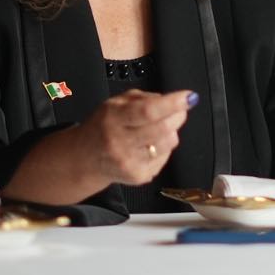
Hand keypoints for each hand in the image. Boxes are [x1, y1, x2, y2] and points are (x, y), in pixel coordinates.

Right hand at [74, 89, 194, 185]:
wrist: (85, 158)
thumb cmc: (104, 125)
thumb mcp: (115, 103)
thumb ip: (143, 98)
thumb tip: (171, 101)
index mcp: (113, 118)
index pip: (147, 111)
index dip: (171, 104)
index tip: (189, 97)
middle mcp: (120, 142)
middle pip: (162, 129)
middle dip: (178, 116)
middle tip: (180, 109)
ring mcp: (130, 163)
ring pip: (167, 144)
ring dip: (172, 131)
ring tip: (163, 126)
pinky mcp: (138, 177)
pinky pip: (164, 158)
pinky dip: (164, 147)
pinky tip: (151, 143)